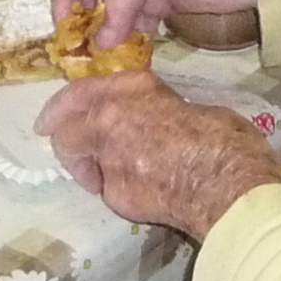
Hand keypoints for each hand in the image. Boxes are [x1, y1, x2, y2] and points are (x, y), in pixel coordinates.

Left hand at [37, 71, 280, 239]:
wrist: (229, 186)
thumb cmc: (225, 140)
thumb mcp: (191, 107)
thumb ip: (159, 110)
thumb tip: (155, 121)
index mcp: (133, 87)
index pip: (83, 90)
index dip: (63, 104)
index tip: (51, 115)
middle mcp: (111, 116)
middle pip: (65, 124)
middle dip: (60, 134)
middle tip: (57, 141)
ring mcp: (109, 156)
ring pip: (76, 158)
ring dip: (83, 164)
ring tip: (99, 175)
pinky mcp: (114, 192)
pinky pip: (106, 187)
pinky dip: (114, 188)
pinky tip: (137, 191)